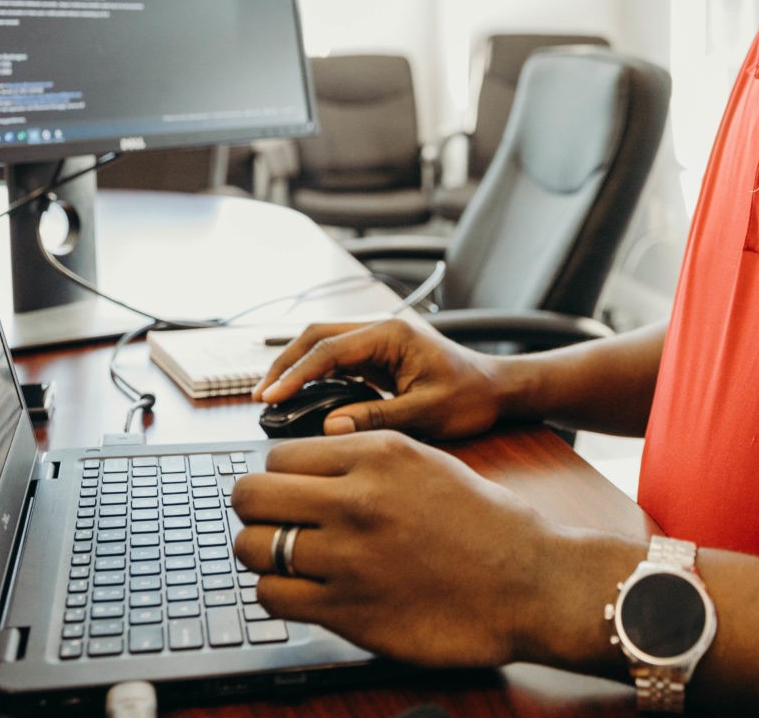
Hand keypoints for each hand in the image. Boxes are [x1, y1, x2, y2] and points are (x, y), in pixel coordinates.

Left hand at [230, 431, 631, 668]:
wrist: (530, 580)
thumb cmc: (486, 523)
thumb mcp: (426, 461)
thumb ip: (365, 460)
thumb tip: (307, 469)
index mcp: (376, 454)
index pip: (278, 456)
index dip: (278, 478)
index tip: (287, 493)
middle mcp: (355, 499)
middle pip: (251, 495)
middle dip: (253, 509)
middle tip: (272, 523)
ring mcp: (348, 556)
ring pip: (252, 546)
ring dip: (261, 554)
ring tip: (285, 560)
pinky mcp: (347, 609)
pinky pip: (273, 596)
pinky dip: (277, 594)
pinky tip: (301, 591)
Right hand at [251, 317, 514, 438]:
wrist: (497, 389)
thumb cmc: (470, 397)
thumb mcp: (426, 412)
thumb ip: (378, 418)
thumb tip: (332, 428)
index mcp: (392, 334)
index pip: (330, 349)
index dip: (296, 374)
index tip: (271, 396)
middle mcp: (381, 330)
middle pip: (318, 337)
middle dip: (286, 364)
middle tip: (261, 396)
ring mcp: (378, 341)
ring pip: (323, 345)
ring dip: (296, 367)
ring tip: (271, 396)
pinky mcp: (378, 357)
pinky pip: (337, 360)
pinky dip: (313, 375)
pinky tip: (299, 396)